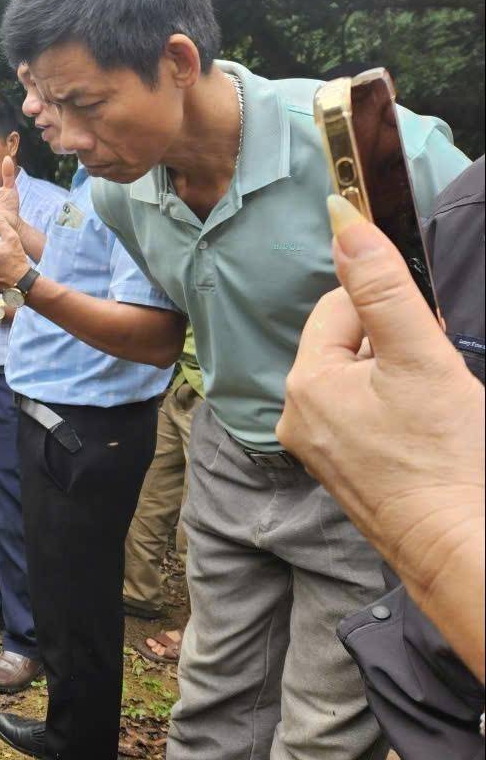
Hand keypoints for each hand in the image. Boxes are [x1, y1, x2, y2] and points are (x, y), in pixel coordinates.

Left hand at [277, 196, 484, 668]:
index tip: (427, 334)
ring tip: (435, 407)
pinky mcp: (343, 474)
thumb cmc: (444, 454)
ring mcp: (318, 450)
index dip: (389, 309)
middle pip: (348, 346)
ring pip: (360, 382)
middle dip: (394, 344)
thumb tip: (340, 214)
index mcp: (305, 384)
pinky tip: (426, 431)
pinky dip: (397, 412)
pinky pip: (365, 419)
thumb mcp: (418, 355)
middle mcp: (297, 418)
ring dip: (399, 377)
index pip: (339, 309)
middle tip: (437, 373)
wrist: (461, 545)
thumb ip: (381, 285)